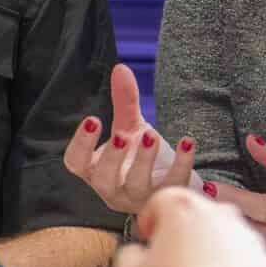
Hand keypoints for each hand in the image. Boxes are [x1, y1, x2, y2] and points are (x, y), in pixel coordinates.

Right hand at [62, 63, 196, 215]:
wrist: (168, 187)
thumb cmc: (137, 157)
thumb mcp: (129, 128)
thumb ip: (124, 102)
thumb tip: (121, 68)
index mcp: (95, 170)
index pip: (77, 162)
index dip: (81, 143)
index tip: (92, 119)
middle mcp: (113, 188)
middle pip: (105, 179)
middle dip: (112, 157)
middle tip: (121, 135)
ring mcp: (139, 198)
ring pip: (137, 186)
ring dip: (143, 160)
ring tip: (151, 134)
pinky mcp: (166, 198)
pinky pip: (173, 184)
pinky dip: (182, 163)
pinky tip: (188, 141)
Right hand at [114, 188, 265, 266]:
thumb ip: (128, 254)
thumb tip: (134, 254)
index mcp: (184, 207)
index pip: (162, 200)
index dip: (151, 220)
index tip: (149, 236)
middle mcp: (221, 215)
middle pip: (199, 216)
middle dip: (186, 236)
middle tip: (172, 264)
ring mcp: (250, 239)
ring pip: (228, 240)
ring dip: (214, 256)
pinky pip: (250, 266)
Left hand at [212, 135, 265, 266]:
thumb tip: (250, 140)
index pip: (264, 207)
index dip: (235, 198)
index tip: (209, 187)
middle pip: (255, 232)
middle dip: (223, 219)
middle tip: (197, 206)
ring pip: (255, 252)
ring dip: (228, 238)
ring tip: (204, 223)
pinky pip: (261, 264)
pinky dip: (242, 253)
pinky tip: (223, 242)